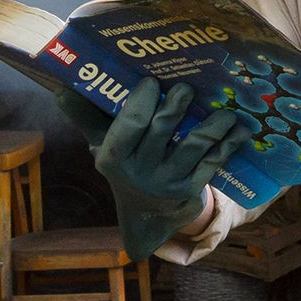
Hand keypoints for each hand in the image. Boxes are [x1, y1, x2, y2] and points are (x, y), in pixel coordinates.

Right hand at [55, 78, 249, 257]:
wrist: (147, 219)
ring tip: (224, 110)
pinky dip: (228, 145)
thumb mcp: (103, 147)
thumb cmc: (126, 169)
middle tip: (186, 87)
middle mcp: (139, 171)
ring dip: (212, 126)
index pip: (128, 125)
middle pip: (160, 131)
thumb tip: (61, 89)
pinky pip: (213, 163)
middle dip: (175, 106)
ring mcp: (167, 182)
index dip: (141, 101)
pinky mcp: (191, 191)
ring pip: (193, 147)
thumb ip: (86, 118)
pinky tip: (240, 130)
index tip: (152, 81)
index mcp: (114, 157)